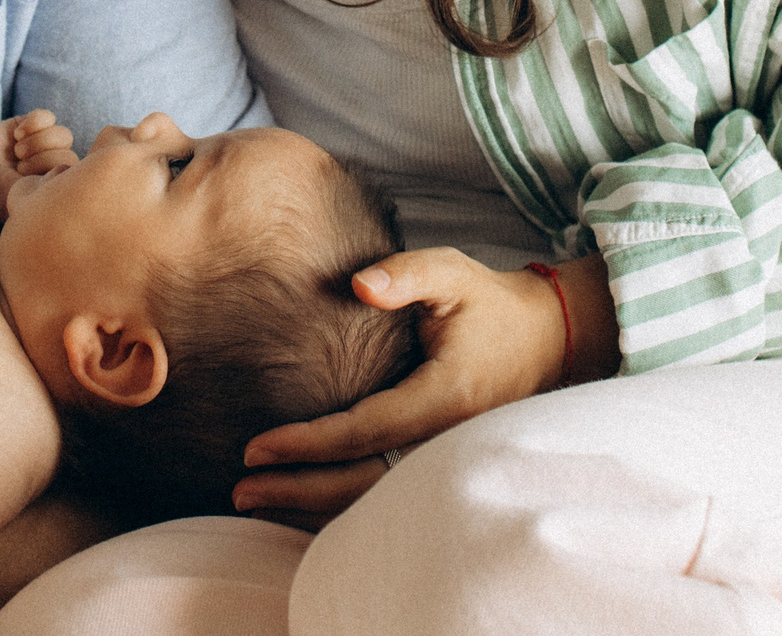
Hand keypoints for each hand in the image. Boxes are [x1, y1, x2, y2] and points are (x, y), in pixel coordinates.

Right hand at [0, 111, 75, 221]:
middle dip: (42, 159)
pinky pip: (49, 116)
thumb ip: (53, 192)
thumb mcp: (25, 199)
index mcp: (55, 188)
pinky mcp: (30, 126)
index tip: (27, 180)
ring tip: (18, 151)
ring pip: (63, 134)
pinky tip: (17, 134)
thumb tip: (77, 182)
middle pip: (70, 153)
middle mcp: (53, 166)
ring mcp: (44, 145)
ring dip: (38, 141)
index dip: (52, 172)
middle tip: (19, 167)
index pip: (76, 174)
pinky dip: (34, 122)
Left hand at [230, 249, 576, 527]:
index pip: (366, 430)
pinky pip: (383, 498)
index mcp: (444, 397)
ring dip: (310, 506)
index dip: (310, 443)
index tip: (258, 447)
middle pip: (363, 484)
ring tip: (252, 503)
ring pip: (372, 501)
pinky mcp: (438, 467)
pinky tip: (295, 505)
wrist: (543, 340)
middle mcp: (445, 441)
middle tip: (239, 490)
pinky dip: (336, 507)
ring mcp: (444, 461)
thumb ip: (406, 274)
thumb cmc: (489, 304)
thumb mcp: (453, 273)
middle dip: (297, 490)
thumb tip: (360, 285)